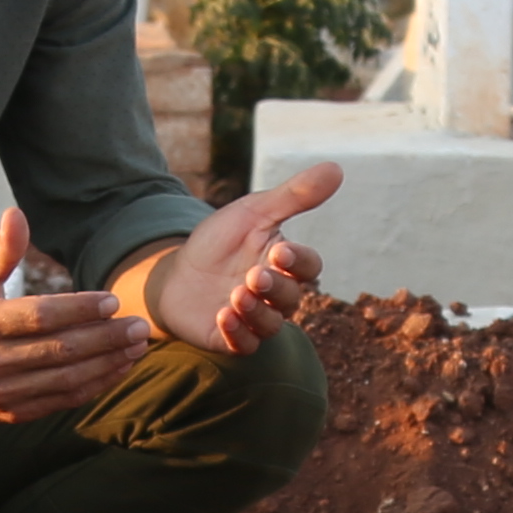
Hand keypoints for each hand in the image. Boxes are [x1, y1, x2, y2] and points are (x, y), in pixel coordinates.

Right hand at [0, 204, 149, 424]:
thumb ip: (0, 251)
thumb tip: (16, 214)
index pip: (38, 316)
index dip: (79, 309)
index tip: (112, 300)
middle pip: (59, 350)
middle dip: (105, 338)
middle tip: (139, 326)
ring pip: (66, 380)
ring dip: (107, 364)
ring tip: (137, 347)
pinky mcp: (11, 414)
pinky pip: (62, 401)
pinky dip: (95, 386)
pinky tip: (118, 368)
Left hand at [137, 163, 343, 354]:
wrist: (175, 273)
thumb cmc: (219, 241)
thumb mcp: (253, 212)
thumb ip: (294, 195)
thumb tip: (337, 167)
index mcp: (285, 264)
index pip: (308, 267)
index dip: (298, 262)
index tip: (279, 250)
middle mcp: (276, 296)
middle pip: (292, 298)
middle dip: (276, 287)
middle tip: (255, 275)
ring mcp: (255, 320)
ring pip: (271, 324)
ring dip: (257, 311)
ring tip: (237, 295)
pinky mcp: (231, 340)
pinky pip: (245, 345)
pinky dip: (237, 333)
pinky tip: (223, 316)